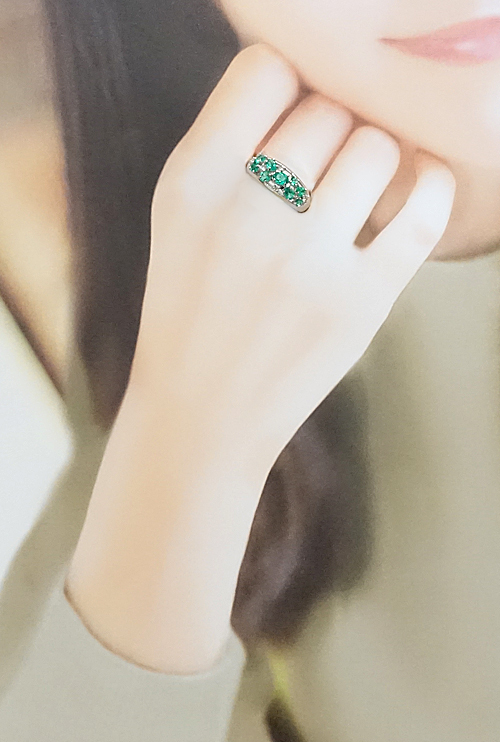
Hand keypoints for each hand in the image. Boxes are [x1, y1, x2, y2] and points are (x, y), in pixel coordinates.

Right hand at [67, 42, 455, 673]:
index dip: (287, 85)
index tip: (291, 116)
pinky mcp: (360, 302)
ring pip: (377, 146)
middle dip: (329, 129)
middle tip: (319, 170)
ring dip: (372, 161)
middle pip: (327, 106)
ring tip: (354, 194)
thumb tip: (316, 92)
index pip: (265, 69)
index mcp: (193, 183)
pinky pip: (423, 211)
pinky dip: (430, 188)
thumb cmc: (190, 312)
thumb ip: (231, 148)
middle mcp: (247, 212)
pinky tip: (416, 191)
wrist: (202, 414)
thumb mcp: (180, 219)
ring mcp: (307, 260)